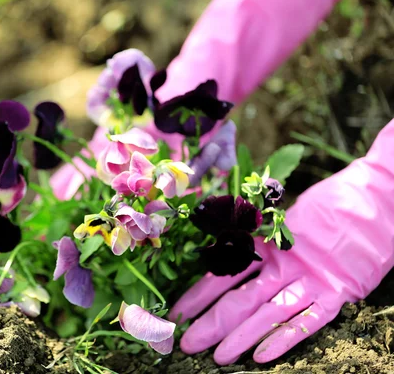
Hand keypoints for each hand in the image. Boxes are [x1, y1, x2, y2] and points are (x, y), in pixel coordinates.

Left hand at [170, 120, 393, 363]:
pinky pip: (308, 321)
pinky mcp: (338, 292)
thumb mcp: (289, 215)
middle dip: (211, 323)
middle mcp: (285, 264)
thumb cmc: (333, 201)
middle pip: (240, 298)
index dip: (199, 294)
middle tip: (187, 344)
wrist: (378, 196)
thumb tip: (236, 253)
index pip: (224, 273)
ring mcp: (311, 280)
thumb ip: (265, 238)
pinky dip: (285, 339)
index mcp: (269, 242)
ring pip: (268, 314)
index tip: (178, 312)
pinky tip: (262, 357)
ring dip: (241, 337)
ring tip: (218, 356)